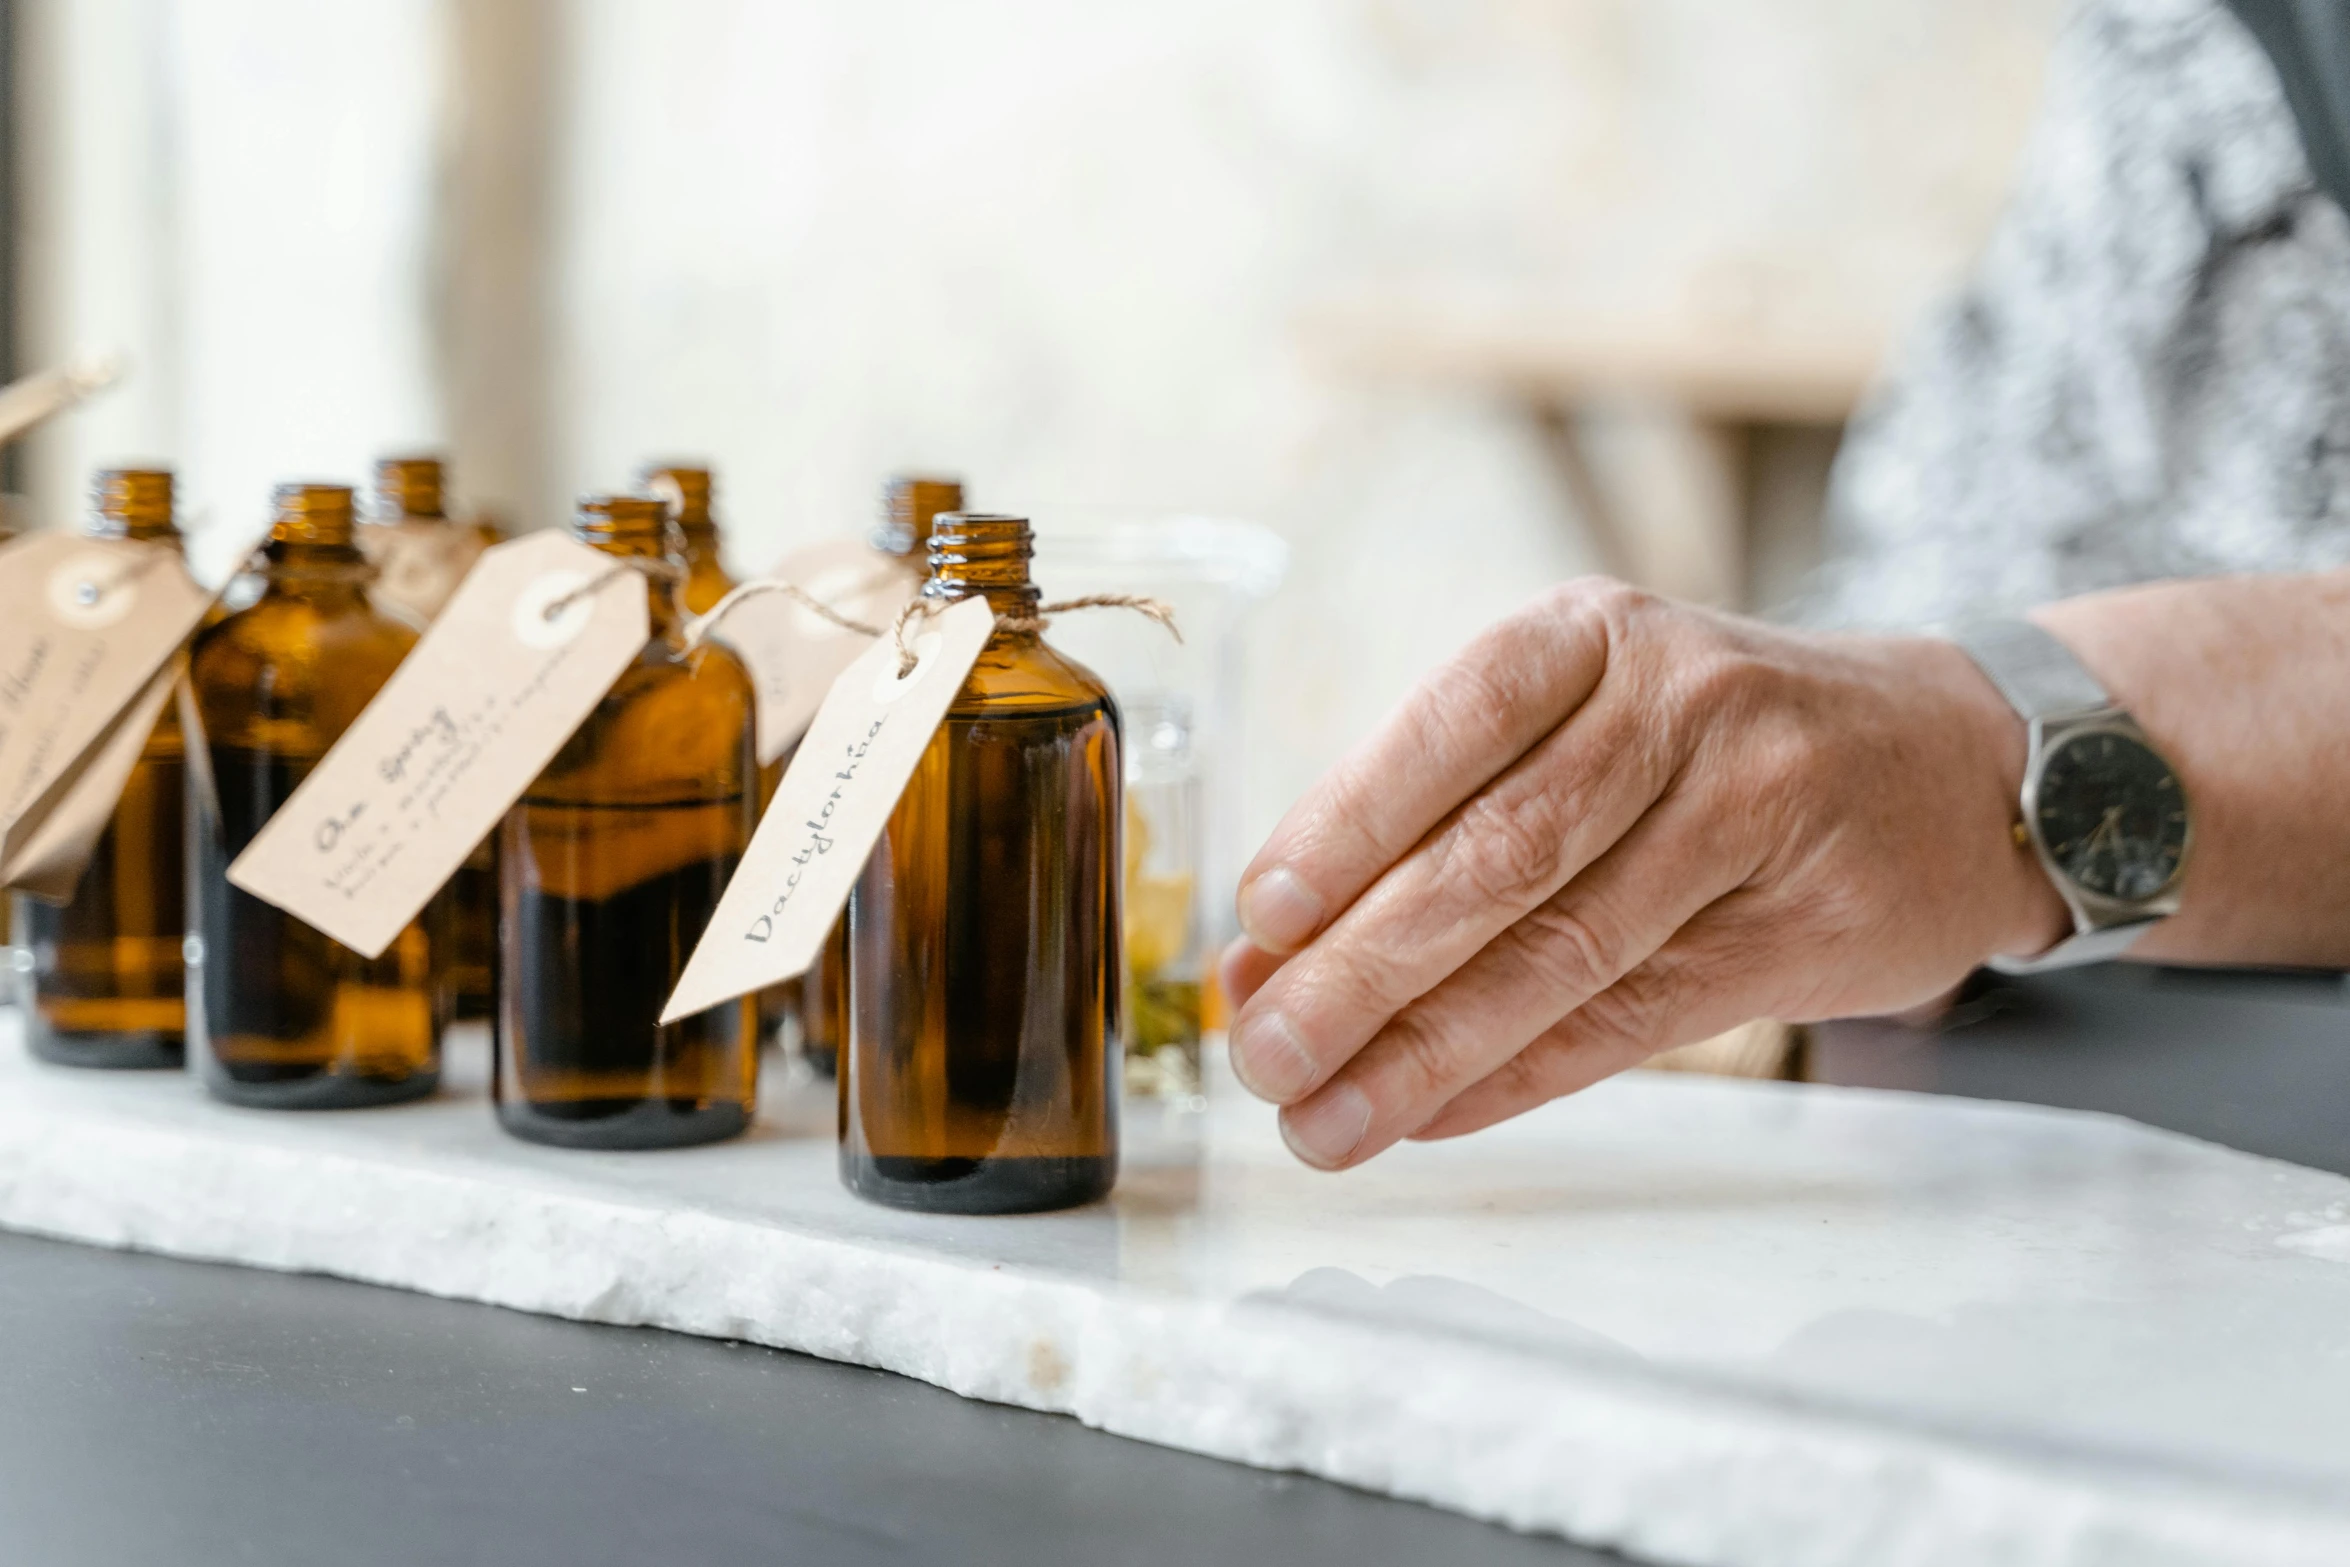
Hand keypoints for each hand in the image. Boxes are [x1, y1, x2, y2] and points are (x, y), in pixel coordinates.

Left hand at [1221, 579, 2067, 1169]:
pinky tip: (1434, 1114)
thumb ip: (1430, 824)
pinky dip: (1520, 1076)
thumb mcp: (1581, 725)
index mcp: (1592, 637)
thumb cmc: (1711, 742)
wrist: (1951, 765)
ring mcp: (1757, 812)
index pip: (1452, 724)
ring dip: (1428, 1050)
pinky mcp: (1807, 925)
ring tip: (1325, 1117)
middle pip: (1502, 853)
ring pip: (1567, 951)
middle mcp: (1680, 705)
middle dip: (1366, 969)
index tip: (1261, 918)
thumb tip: (1265, 952)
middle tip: (1265, 1053)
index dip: (1348, 825)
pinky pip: (1637, 1019)